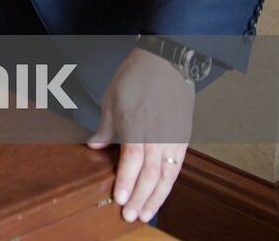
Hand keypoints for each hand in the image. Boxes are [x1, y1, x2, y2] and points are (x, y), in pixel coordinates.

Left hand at [87, 47, 194, 222]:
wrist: (166, 62)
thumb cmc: (136, 77)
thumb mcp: (111, 99)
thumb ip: (105, 127)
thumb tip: (94, 145)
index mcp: (137, 125)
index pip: (132, 161)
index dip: (126, 182)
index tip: (120, 199)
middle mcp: (158, 136)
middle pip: (151, 175)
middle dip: (141, 198)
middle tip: (130, 216)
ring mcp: (174, 139)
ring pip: (167, 176)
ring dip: (156, 198)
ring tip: (145, 213)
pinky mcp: (183, 138)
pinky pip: (177, 167)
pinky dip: (169, 184)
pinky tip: (161, 195)